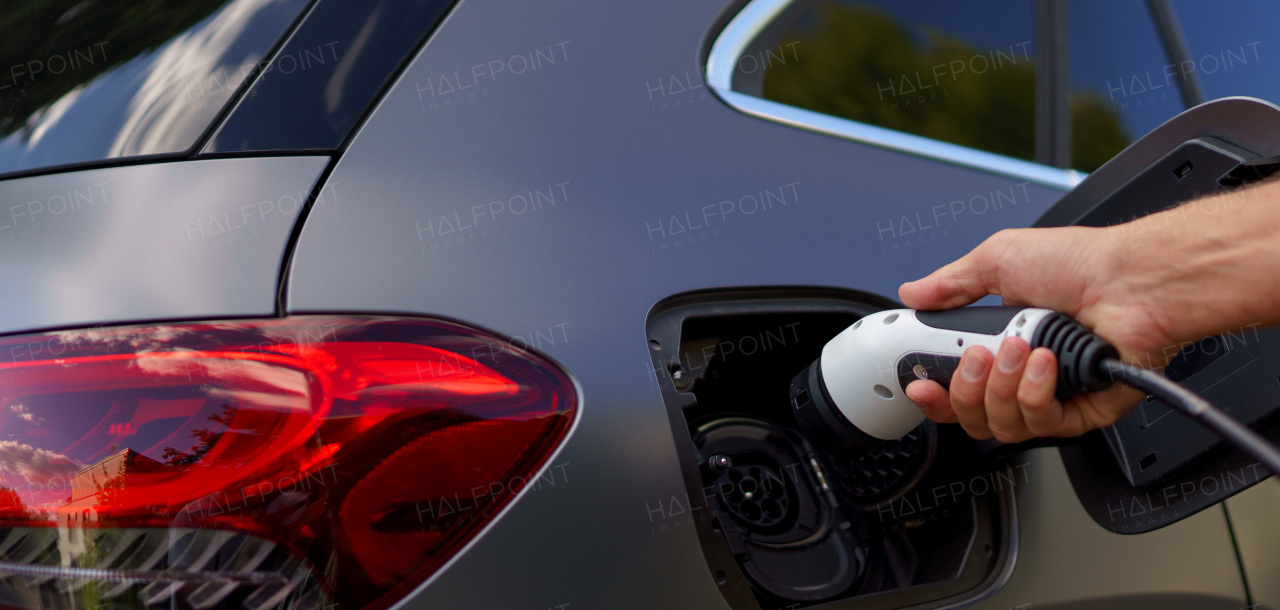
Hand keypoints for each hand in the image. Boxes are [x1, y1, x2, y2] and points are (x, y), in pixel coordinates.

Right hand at [899, 226, 1181, 442]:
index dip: (934, 393)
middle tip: (977, 356)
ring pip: (1002, 425)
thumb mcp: (999, 259)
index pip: (956, 387)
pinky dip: (1036, 395)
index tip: (919, 383)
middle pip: (972, 415)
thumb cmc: (1083, 263)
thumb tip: (915, 293)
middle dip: (965, 389)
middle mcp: (1024, 375)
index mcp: (1001, 343)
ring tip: (1020, 349)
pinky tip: (1045, 364)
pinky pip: (1043, 425)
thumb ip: (951, 284)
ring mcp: (1053, 396)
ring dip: (1002, 387)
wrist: (1134, 279)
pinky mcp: (1084, 412)